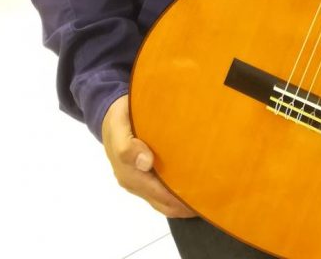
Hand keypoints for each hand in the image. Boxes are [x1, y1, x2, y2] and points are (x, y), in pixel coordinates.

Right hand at [101, 94, 196, 218]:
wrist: (110, 117)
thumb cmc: (119, 119)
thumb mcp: (119, 126)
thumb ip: (127, 146)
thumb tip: (146, 163)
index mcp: (128, 173)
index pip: (158, 194)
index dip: (179, 198)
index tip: (200, 194)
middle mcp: (133, 182)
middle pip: (162, 203)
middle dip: (184, 204)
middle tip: (210, 197)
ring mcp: (138, 181)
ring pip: (162, 200)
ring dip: (181, 201)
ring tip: (205, 195)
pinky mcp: (142, 177)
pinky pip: (160, 192)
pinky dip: (175, 194)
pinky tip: (192, 186)